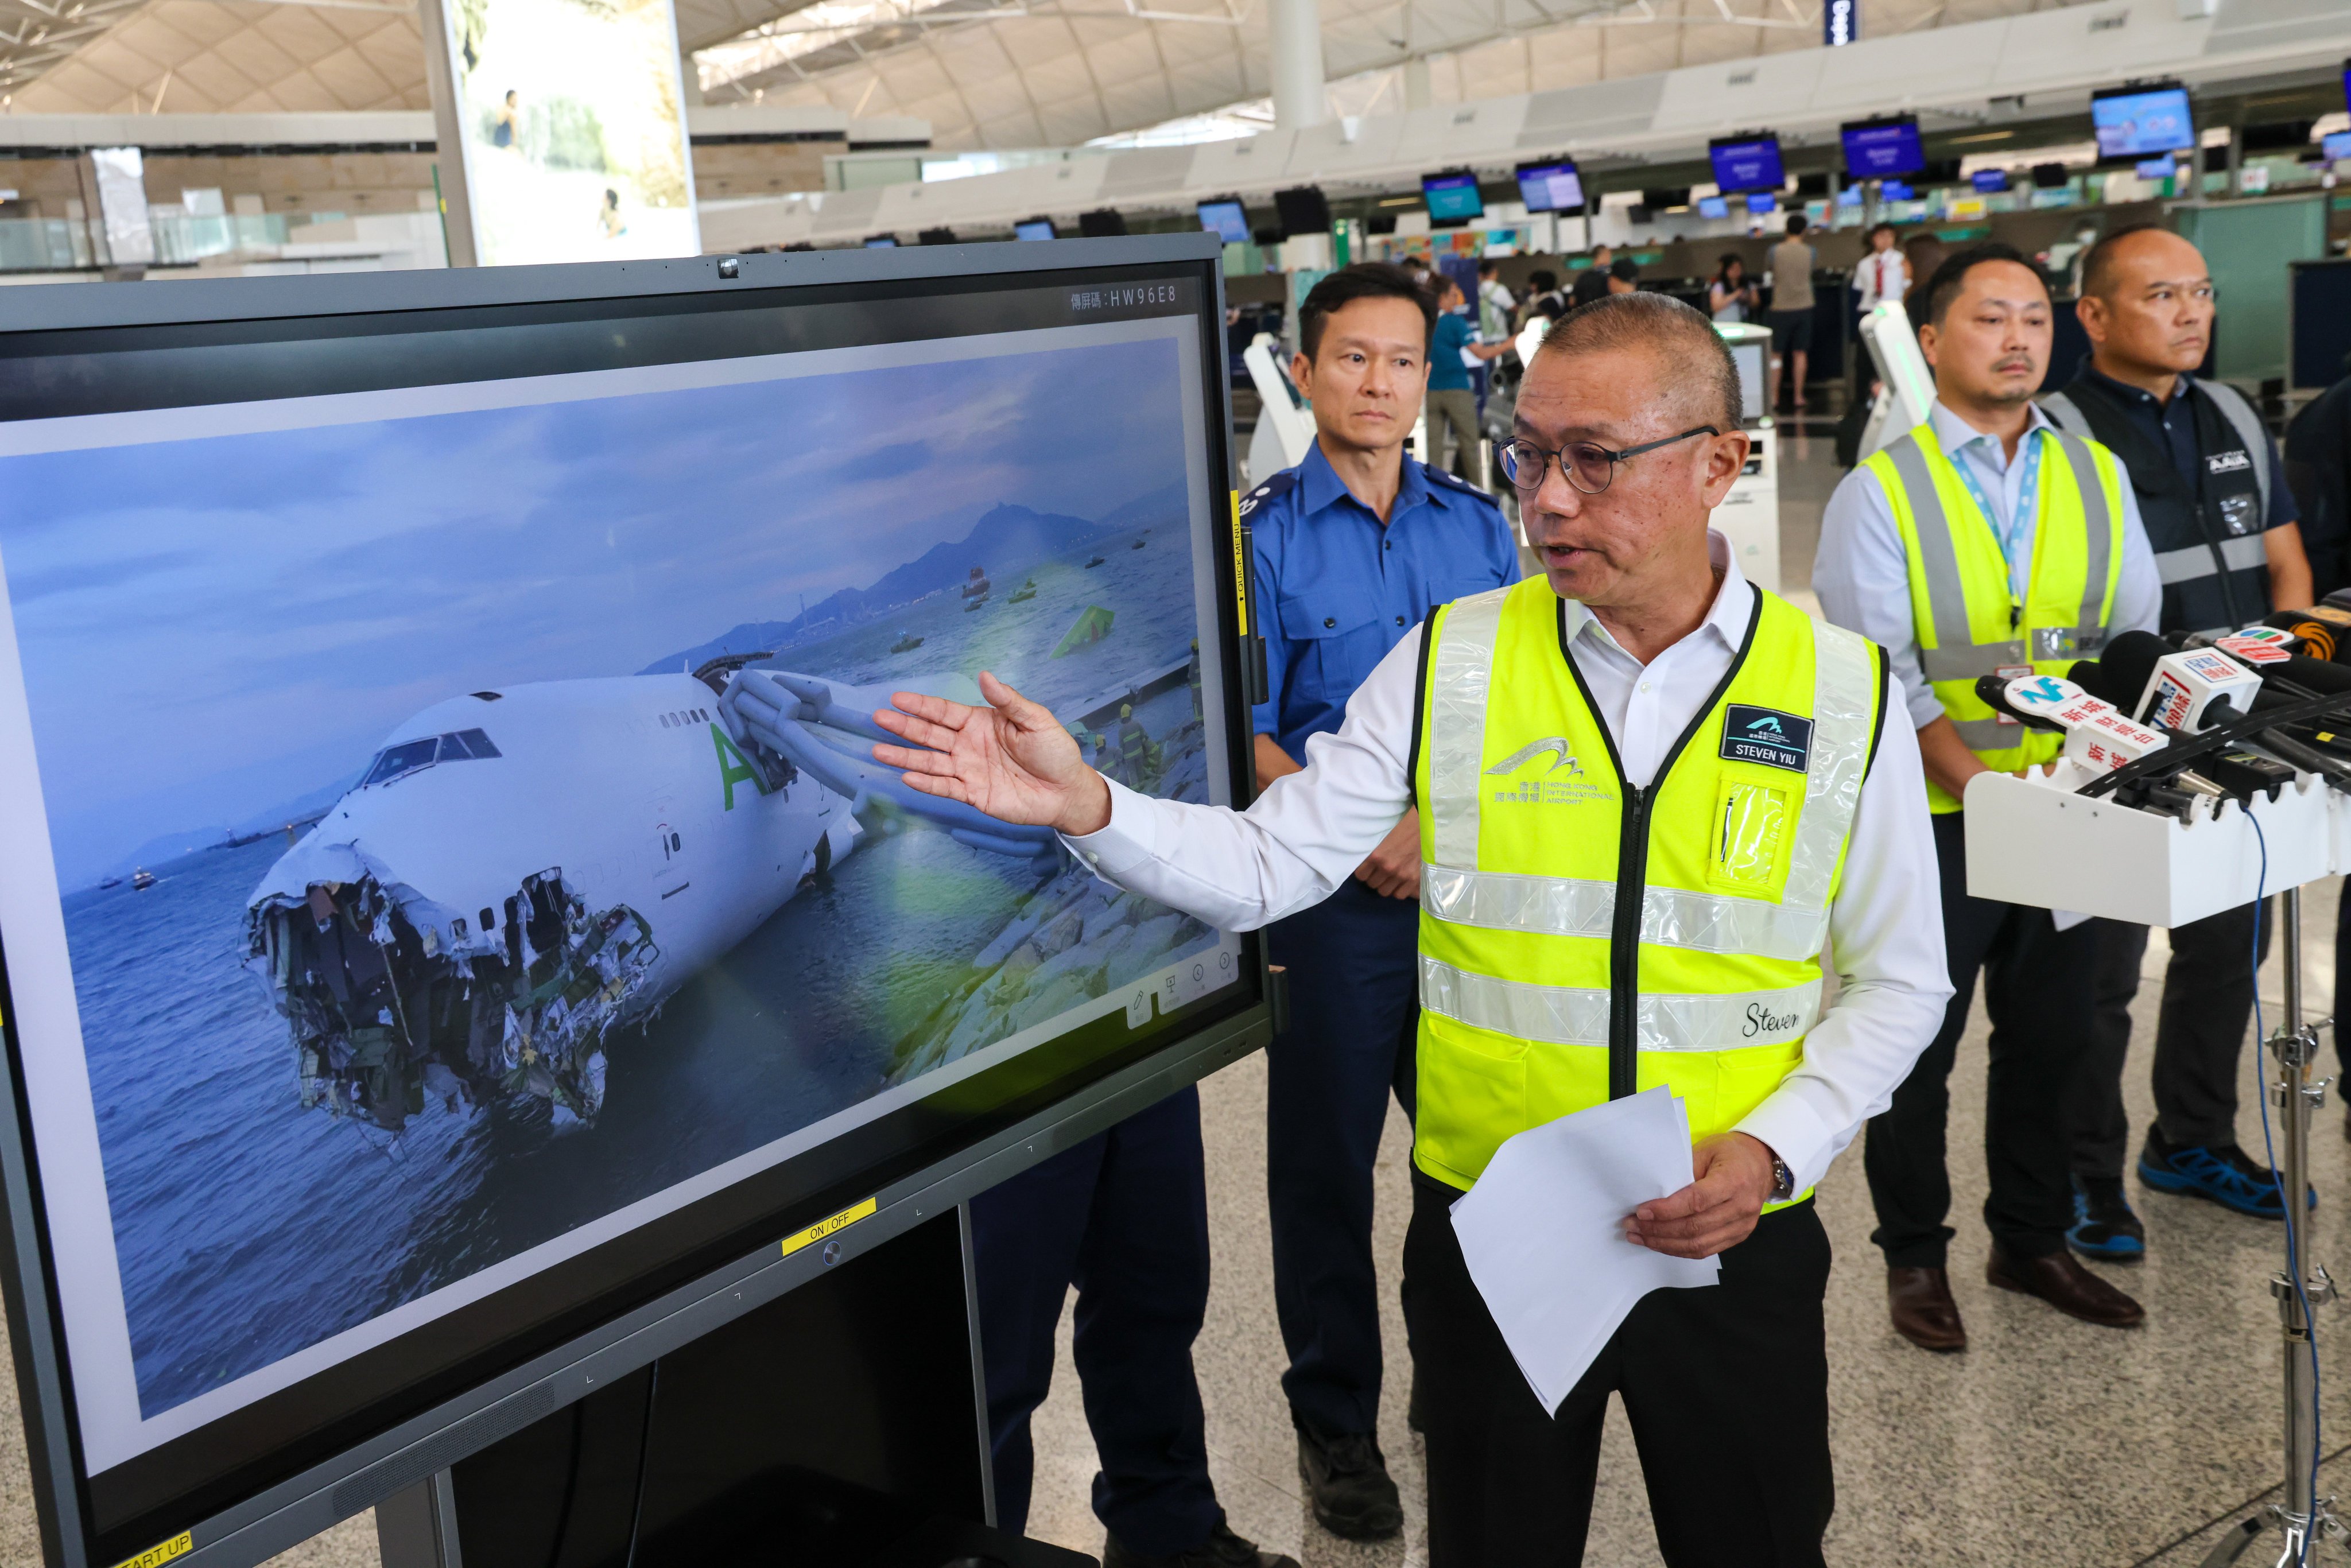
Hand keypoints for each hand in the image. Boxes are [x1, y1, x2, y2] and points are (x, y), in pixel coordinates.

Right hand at [873, 672, 1112, 835]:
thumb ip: (1008, 701)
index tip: (897, 698)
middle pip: (929, 734)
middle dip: (904, 726)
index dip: (921, 705)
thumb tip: (985, 675)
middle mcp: (968, 745)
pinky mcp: (973, 794)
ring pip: (929, 762)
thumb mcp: (1036, 720)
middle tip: (878, 718)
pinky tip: (906, 778)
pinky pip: (944, 787)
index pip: (944, 711)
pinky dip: (926, 784)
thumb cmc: (1054, 751)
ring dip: (904, 757)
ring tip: (878, 751)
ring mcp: (968, 770)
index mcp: (980, 723)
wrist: (1066, 790)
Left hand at [1354, 809, 1420, 898]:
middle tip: (1379, 873)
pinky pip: (1400, 895)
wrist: (1425, 825)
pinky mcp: (1414, 879)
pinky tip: (1399, 883)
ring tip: (1389, 878)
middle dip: (1374, 879)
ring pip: (1384, 892)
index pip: (1361, 875)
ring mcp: (1401, 875)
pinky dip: (1398, 890)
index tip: (1367, 870)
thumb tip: (1365, 863)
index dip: (1364, 873)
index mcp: (1376, 856)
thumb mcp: (1382, 837)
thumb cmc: (1403, 827)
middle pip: (1372, 885)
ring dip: (1385, 885)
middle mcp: (1387, 868)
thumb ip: (1374, 852)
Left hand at [1622, 1133, 1776, 1258]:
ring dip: (1665, 1244)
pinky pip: (1707, 1250)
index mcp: (1734, 1180)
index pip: (1696, 1201)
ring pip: (1699, 1245)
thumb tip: (1653, 1194)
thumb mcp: (1705, 1150)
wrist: (1762, 1163)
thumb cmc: (1730, 1152)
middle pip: (1695, 1228)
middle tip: (1631, 1226)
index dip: (1667, 1210)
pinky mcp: (1739, 1236)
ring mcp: (1742, 1225)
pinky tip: (1660, 1243)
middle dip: (1658, 1230)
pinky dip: (1680, 1250)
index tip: (1641, 1212)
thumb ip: (1683, 1171)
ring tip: (1639, 1237)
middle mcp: (1741, 1206)